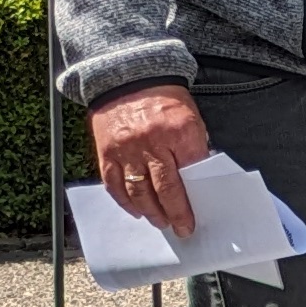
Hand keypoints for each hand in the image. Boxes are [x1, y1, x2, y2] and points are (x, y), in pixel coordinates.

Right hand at [88, 84, 209, 238]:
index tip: (197, 215)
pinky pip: (115, 185)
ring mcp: (127, 149)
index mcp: (180, 131)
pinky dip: (125, 202)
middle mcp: (153, 142)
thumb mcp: (191, 117)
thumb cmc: (164, 99)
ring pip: (139, 192)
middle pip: (166, 188)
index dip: (195, 198)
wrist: (128, 77)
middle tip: (182, 229)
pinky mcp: (107, 152)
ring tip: (160, 222)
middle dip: (176, 213)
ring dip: (151, 212)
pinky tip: (136, 211)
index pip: (192, 172)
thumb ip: (194, 147)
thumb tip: (198, 178)